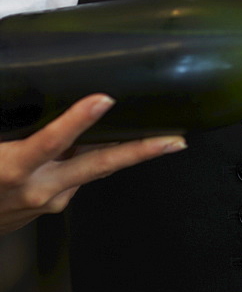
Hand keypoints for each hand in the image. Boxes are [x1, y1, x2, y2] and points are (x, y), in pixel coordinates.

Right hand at [0, 93, 186, 235]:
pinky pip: (81, 174)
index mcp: (14, 170)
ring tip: (164, 137)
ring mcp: (51, 200)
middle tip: (175, 140)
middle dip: (140, 152)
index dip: (78, 120)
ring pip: (94, 168)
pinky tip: (110, 140)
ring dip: (127, 152)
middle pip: (97, 165)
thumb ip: (8, 117)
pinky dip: (94, 156)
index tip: (104, 99)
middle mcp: (39, 188)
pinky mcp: (54, 204)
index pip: (51, 141)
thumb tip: (16, 87)